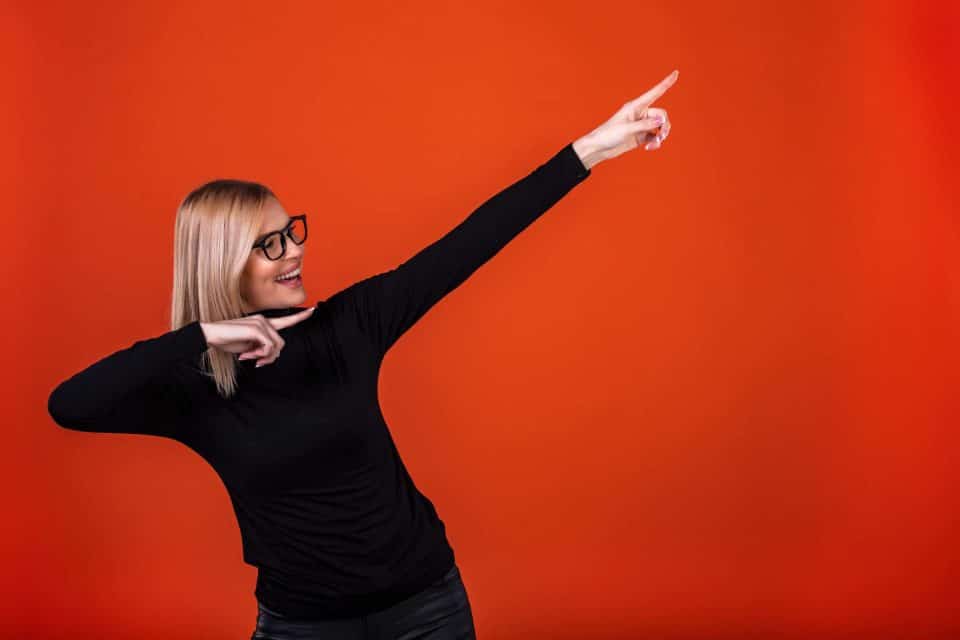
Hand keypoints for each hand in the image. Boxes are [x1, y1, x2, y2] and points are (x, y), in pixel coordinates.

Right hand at [199, 307, 315, 367]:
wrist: (210, 335)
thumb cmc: (228, 340)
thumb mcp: (249, 347)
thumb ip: (262, 348)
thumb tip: (272, 355)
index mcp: (263, 323)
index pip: (286, 320)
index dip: (300, 317)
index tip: (313, 310)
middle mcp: (264, 320)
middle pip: (281, 344)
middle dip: (270, 357)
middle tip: (255, 361)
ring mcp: (260, 323)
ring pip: (276, 347)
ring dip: (263, 357)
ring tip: (248, 357)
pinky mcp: (256, 329)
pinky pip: (268, 347)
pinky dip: (259, 355)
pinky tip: (246, 355)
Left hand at [573, 69, 677, 168]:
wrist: (599, 148)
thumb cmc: (608, 134)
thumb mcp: (627, 129)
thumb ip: (645, 125)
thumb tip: (661, 121)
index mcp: (636, 106)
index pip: (655, 92)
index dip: (666, 83)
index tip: (676, 73)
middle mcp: (640, 114)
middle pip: (661, 115)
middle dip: (664, 125)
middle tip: (662, 136)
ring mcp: (641, 125)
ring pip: (660, 127)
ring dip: (661, 135)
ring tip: (655, 144)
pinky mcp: (641, 136)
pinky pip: (654, 137)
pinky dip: (655, 142)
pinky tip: (649, 148)